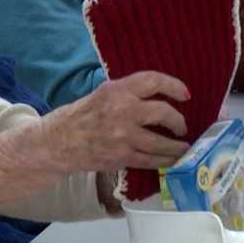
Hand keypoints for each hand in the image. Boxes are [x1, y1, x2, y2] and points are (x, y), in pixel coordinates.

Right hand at [42, 71, 190, 172]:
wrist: (58, 142)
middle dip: (179, 121)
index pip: (153, 81)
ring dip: (177, 147)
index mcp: (117, 90)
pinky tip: (171, 160)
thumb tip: (160, 96)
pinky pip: (151, 160)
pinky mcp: (122, 157)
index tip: (185, 94)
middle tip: (182, 127)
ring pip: (161, 142)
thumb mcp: (104, 93)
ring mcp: (123, 136)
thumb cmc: (82, 115)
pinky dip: (165, 161)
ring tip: (183, 147)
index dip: (174, 86)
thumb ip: (129, 93)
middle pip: (164, 112)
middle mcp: (122, 110)